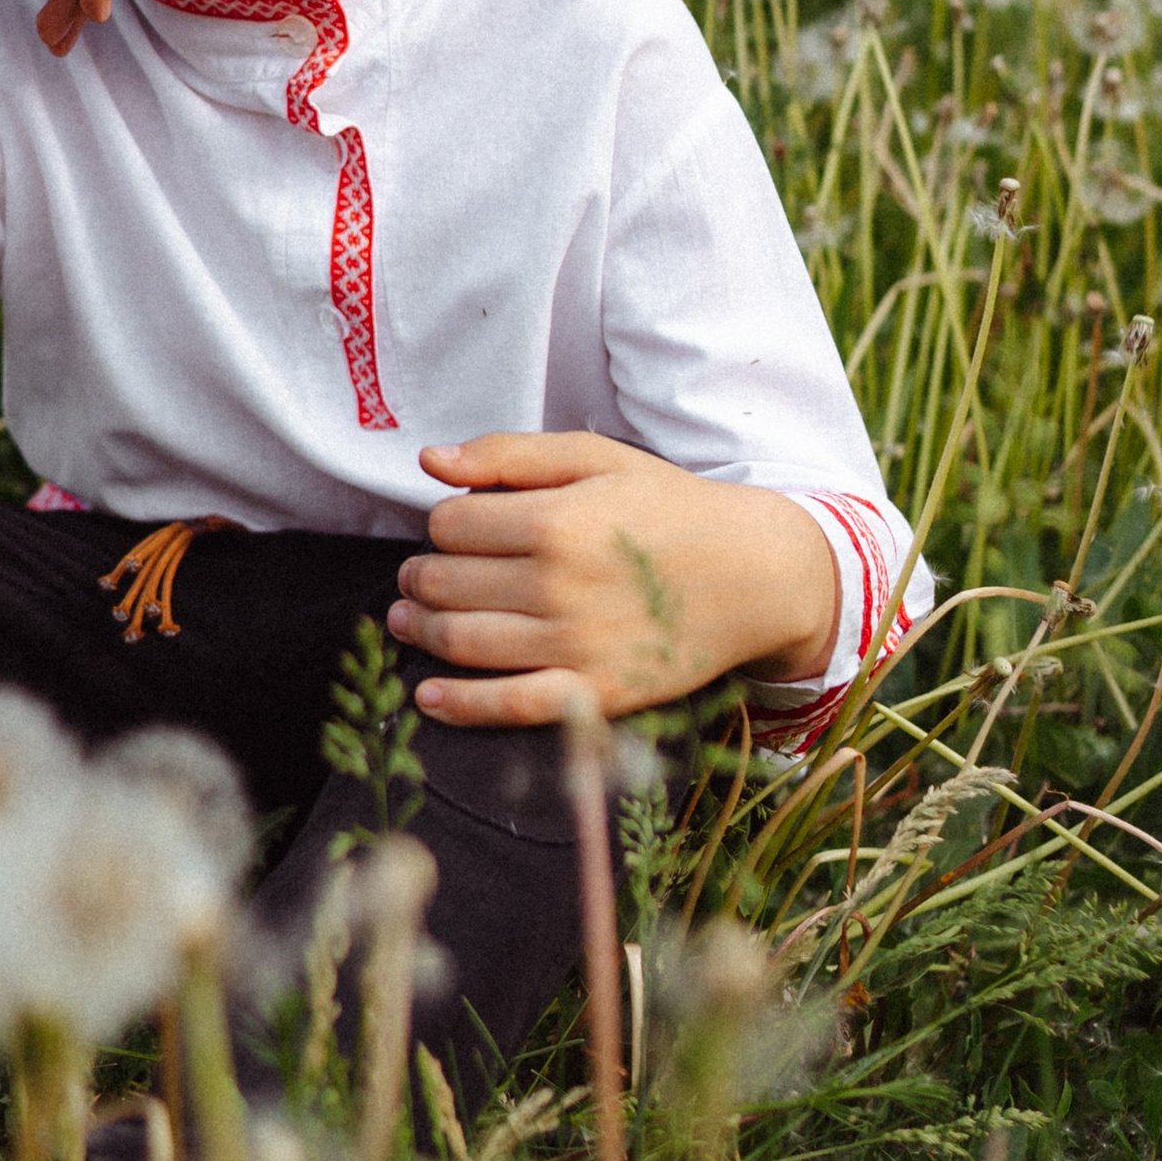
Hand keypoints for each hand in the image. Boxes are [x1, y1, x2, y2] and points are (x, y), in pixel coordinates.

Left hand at [387, 432, 840, 729]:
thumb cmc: (670, 508)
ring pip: (461, 642)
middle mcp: (559, 585)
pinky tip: (426, 698)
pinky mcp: (595, 692)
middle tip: (416, 578)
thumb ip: (511, 454)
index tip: (455, 529)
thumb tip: (430, 462)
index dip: (441, 525)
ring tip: (407, 621)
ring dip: (420, 632)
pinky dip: (458, 705)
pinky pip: (509, 706)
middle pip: (445, 584)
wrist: (753, 573)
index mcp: (556, 520)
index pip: (450, 526)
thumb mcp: (597, 458)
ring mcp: (576, 644)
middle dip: (419, 579)